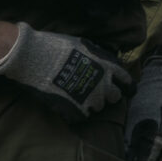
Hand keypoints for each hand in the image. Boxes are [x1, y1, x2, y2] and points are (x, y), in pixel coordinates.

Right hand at [0, 23, 131, 123]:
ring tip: (79, 98)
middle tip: (97, 93)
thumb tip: (103, 59)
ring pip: (99, 107)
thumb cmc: (56, 46)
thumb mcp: (83, 44)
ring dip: (92, 104)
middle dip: (108, 95)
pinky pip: (83, 116)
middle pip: (115, 97)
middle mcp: (103, 83)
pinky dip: (78, 112)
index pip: (126, 80)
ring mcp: (90, 97)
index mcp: (107, 66)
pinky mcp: (75, 108)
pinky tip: (69, 105)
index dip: (127, 86)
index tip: (126, 90)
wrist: (34, 57)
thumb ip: (97, 55)